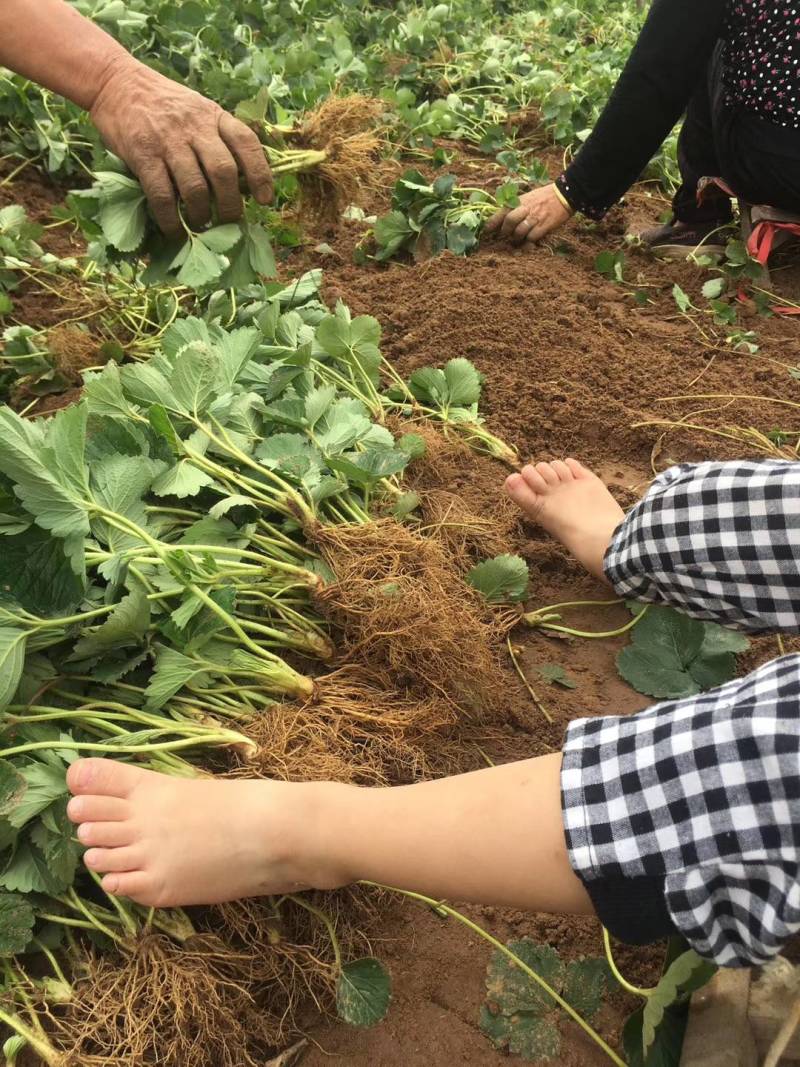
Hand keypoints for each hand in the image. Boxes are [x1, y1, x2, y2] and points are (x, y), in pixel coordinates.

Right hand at [90, 58, 272, 235]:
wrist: (116, 82)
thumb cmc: (164, 104)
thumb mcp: (198, 109)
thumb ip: (218, 137)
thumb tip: (243, 183)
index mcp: (214, 116)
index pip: (246, 143)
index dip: (260, 174)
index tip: (266, 199)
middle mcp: (194, 127)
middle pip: (224, 172)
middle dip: (231, 205)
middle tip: (230, 222)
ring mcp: (168, 141)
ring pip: (195, 188)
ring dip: (202, 214)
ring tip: (201, 225)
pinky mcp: (143, 154)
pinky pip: (162, 195)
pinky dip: (171, 219)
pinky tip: (175, 230)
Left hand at [485, 183, 571, 244]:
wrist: (564, 194)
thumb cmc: (543, 197)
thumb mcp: (527, 197)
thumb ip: (514, 206)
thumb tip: (501, 218)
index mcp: (519, 201)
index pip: (501, 212)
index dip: (492, 222)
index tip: (486, 230)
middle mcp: (525, 208)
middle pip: (509, 221)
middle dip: (505, 231)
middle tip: (506, 235)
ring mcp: (535, 218)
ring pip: (519, 232)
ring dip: (517, 238)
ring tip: (518, 238)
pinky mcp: (544, 226)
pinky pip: (531, 238)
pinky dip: (528, 241)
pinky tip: (529, 241)